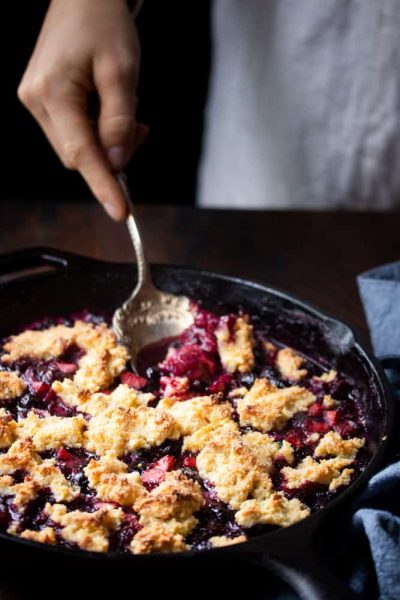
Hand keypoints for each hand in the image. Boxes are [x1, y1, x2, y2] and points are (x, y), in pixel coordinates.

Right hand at [17, 0, 147, 219]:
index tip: (122, 213)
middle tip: (140, 130)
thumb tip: (118, 163)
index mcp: (52, 92)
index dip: (103, 186)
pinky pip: (74, 132)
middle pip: (78, 154)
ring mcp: (36, 101)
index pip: (81, 155)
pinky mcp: (44, 99)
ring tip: (130, 113)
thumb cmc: (103, 21)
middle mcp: (36, 101)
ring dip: (108, 142)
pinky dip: (99, 132)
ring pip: (77, 146)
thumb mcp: (122, 71)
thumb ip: (120, 121)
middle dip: (113, 155)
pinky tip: (114, 111)